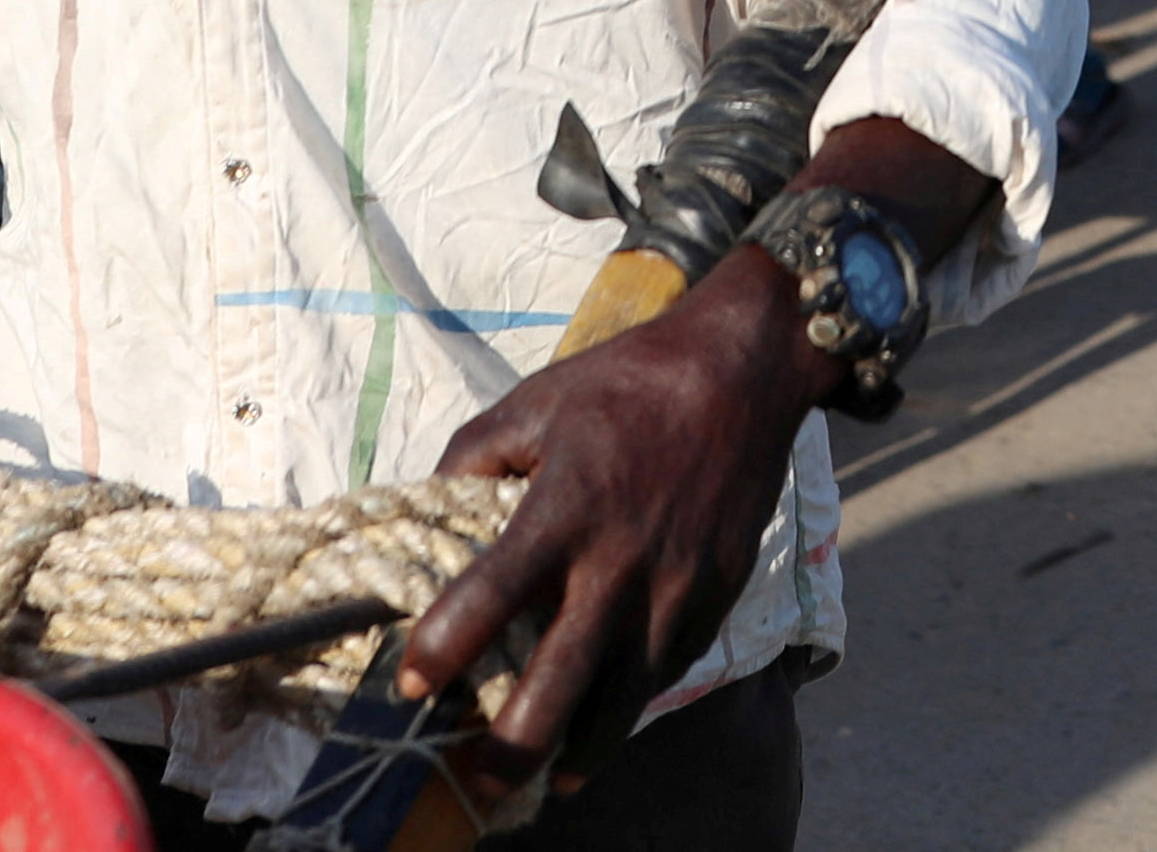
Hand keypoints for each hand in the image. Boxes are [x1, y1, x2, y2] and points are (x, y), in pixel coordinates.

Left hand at [401, 248, 829, 798]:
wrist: (742, 370)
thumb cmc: (627, 383)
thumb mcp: (535, 402)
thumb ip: (474, 457)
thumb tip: (432, 510)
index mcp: (564, 507)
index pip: (490, 594)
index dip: (444, 649)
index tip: (413, 685)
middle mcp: (620, 559)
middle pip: (560, 678)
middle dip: (513, 746)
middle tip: (479, 786)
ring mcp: (675, 585)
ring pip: (623, 695)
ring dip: (581, 750)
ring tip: (548, 784)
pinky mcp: (715, 593)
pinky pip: (668, 668)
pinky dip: (633, 704)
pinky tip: (606, 726)